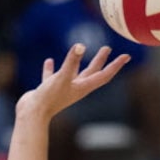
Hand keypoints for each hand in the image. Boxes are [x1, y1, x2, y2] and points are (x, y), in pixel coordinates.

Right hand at [15, 43, 130, 122]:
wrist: (32, 114)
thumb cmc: (49, 98)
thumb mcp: (62, 77)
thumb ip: (71, 61)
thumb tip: (80, 45)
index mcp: (83, 87)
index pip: (104, 75)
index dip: (115, 65)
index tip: (126, 56)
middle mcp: (75, 88)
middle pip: (92, 72)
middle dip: (100, 60)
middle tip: (107, 48)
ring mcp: (62, 88)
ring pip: (73, 73)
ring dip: (78, 62)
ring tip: (82, 50)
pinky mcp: (49, 89)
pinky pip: (52, 76)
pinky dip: (51, 69)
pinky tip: (49, 61)